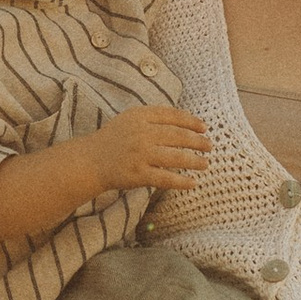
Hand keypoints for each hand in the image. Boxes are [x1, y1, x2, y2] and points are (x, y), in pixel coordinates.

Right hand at [83, 102, 211, 195]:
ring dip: (194, 161)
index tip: (204, 127)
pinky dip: (181, 181)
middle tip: (209, 146)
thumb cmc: (114, 139)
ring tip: (205, 164)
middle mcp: (141, 133)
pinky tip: (193, 183)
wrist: (91, 161)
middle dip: (197, 141)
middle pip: (178, 136)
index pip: (172, 116)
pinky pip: (166, 178)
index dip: (191, 121)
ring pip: (175, 157)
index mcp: (140, 116)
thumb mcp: (130, 120)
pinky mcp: (138, 174)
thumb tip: (186, 123)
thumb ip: (153, 118)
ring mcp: (140, 154)